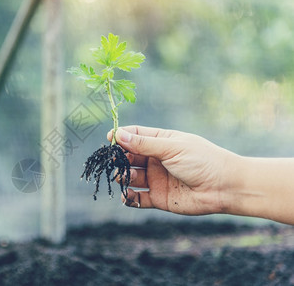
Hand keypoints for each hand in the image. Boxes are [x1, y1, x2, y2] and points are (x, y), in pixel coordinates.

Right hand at [107, 126, 238, 214]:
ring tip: (124, 177)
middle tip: (114, 161)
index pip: (135, 135)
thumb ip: (144, 144)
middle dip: (120, 158)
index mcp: (161, 142)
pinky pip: (138, 198)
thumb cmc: (202, 160)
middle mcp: (156, 160)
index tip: (109, 139)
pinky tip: (127, 196)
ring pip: (131, 177)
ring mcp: (156, 179)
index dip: (121, 137)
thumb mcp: (171, 148)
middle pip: (129, 156)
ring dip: (123, 177)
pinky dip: (129, 198)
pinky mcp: (158, 198)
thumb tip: (118, 135)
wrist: (224, 187)